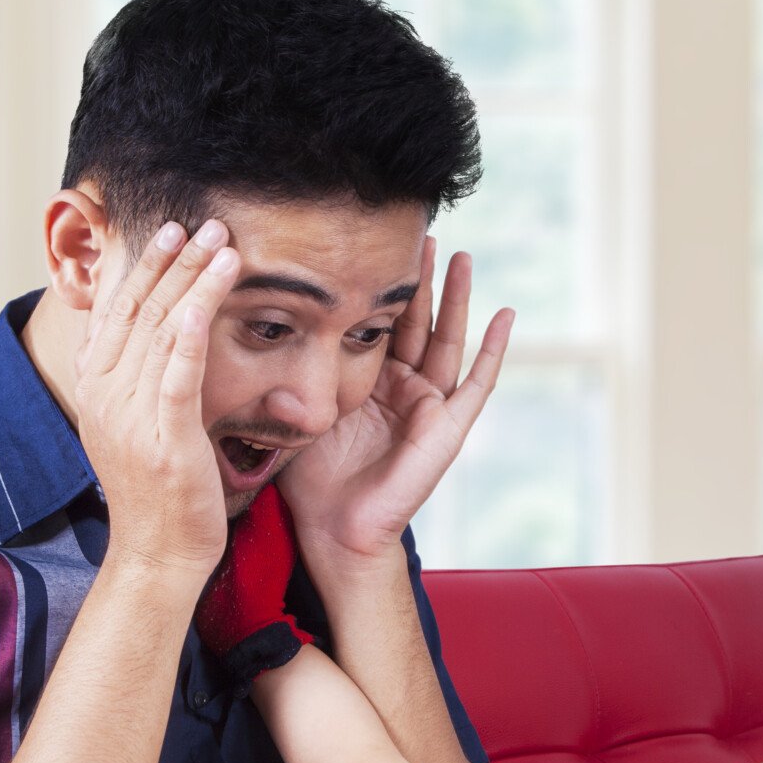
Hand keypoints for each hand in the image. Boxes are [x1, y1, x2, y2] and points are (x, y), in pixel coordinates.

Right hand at [74, 220, 241, 581]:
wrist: (159, 556)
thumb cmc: (161, 491)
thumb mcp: (138, 423)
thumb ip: (141, 378)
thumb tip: (155, 332)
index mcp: (97, 388)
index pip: (117, 311)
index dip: (143, 267)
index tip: (169, 231)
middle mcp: (105, 397)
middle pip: (138, 311)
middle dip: (173, 261)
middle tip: (204, 221)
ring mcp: (130, 418)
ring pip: (159, 332)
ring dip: (193, 282)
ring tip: (223, 244)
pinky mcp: (163, 440)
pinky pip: (174, 376)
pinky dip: (188, 333)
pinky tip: (204, 299)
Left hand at [278, 237, 514, 576]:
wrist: (334, 531)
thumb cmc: (312, 481)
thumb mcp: (297, 411)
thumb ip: (289, 374)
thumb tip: (255, 327)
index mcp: (368, 383)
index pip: (379, 323)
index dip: (380, 285)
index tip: (374, 243)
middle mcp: (402, 389)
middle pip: (418, 322)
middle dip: (421, 279)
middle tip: (422, 232)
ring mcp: (429, 406)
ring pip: (449, 340)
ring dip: (457, 299)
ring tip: (462, 256)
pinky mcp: (448, 428)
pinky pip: (476, 383)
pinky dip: (494, 350)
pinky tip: (506, 316)